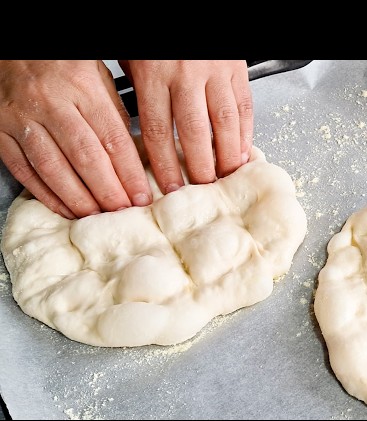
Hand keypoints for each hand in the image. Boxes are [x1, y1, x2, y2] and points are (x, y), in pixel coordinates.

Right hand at [0, 60, 151, 218]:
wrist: (10, 45)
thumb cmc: (60, 62)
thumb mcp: (97, 75)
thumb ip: (113, 112)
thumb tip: (132, 156)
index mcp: (82, 87)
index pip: (113, 139)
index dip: (129, 174)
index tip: (141, 196)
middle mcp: (51, 102)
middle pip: (85, 157)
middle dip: (107, 192)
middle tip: (122, 214)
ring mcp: (22, 117)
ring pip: (53, 168)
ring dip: (78, 199)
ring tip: (96, 217)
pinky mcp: (0, 130)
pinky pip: (25, 170)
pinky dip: (46, 194)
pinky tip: (65, 208)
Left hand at [119, 60, 253, 193]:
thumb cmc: (157, 36)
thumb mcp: (133, 56)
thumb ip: (137, 88)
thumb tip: (140, 131)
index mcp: (153, 74)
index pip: (158, 131)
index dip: (165, 165)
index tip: (170, 188)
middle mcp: (185, 74)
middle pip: (194, 132)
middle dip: (200, 167)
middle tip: (202, 188)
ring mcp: (214, 70)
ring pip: (224, 122)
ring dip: (227, 154)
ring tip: (225, 176)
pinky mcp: (236, 67)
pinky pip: (244, 105)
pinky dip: (245, 132)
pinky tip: (242, 151)